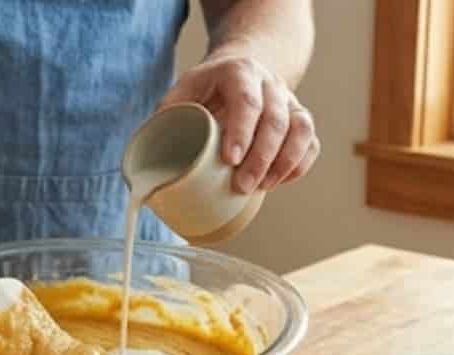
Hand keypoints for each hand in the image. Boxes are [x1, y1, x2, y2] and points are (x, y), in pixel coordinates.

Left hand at [162, 50, 318, 193]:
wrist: (242, 67)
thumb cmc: (206, 88)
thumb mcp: (182, 91)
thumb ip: (165, 119)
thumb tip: (143, 164)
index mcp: (239, 73)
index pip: (247, 101)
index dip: (242, 131)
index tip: (229, 160)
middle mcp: (270, 84)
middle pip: (277, 120)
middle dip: (261, 157)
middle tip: (242, 186)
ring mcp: (289, 101)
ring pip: (301, 129)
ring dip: (284, 163)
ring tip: (261, 188)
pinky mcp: (300, 119)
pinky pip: (310, 141)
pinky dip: (299, 164)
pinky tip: (279, 181)